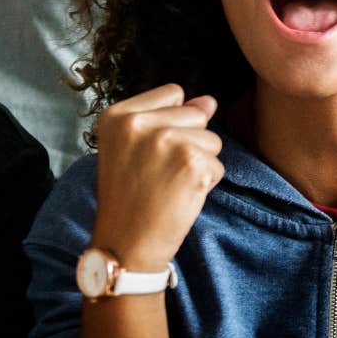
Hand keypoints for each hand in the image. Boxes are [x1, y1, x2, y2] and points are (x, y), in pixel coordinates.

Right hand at [89, 85, 222, 271]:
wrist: (124, 245)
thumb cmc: (129, 199)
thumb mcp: (134, 149)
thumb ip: (170, 118)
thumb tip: (210, 101)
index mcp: (117, 115)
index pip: (174, 93)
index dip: (172, 124)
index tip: (149, 154)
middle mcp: (138, 123)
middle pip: (197, 114)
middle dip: (188, 142)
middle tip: (159, 173)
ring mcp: (165, 140)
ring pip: (212, 139)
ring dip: (200, 163)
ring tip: (168, 184)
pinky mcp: (190, 162)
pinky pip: (219, 164)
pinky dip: (206, 182)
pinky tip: (179, 196)